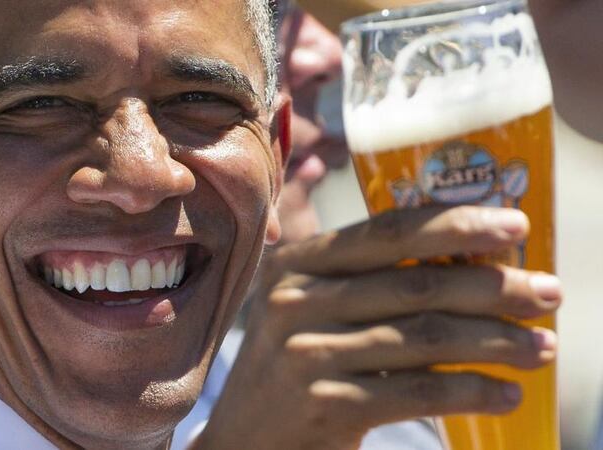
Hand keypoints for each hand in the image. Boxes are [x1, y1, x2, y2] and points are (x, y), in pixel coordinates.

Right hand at [193, 206, 560, 449]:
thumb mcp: (302, 303)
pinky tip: (505, 393)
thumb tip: (456, 243)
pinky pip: (417, 392)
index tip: (514, 227)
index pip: (386, 231)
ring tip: (543, 347)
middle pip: (415, 284)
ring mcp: (307, 354)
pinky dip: (471, 391)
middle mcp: (295, 301)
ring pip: (425, 337)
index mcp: (295, 264)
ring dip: (496, 341)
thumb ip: (353, 269)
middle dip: (493, 287)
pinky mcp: (326, 405)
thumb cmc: (290, 362)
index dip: (456, 225)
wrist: (244, 438)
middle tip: (547, 292)